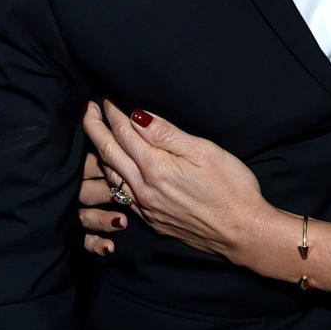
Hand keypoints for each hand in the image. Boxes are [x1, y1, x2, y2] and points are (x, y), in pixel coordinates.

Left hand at [82, 99, 267, 259]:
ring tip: (96, 135)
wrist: (242, 232)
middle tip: (88, 109)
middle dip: (96, 129)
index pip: (125, 133)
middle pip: (109, 153)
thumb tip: (138, 115)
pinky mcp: (152, 221)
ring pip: (111, 176)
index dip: (114, 113)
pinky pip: (121, 196)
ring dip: (100, 153)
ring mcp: (146, 209)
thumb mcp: (203, 151)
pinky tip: (115, 170)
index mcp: (155, 168)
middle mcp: (143, 190)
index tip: (106, 96)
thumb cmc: (231, 187)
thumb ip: (167, 134)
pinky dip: (112, 177)